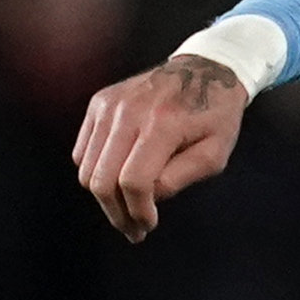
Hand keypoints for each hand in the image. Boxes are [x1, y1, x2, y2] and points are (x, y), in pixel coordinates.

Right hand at [72, 55, 250, 240]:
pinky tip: (120, 179)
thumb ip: (179, 177)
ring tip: (128, 209)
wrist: (205, 69)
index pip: (134, 182)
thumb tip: (146, 197)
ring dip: (104, 197)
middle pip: (101, 179)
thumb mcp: (215, 153)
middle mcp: (128, 112)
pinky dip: (96, 171)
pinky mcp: (99, 102)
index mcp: (162, 124)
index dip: (137, 211)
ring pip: (86, 168)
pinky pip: (83, 150)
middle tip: (134, 229)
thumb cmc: (216, 116)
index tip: (148, 226)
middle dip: (116, 212)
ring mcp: (108, 105)